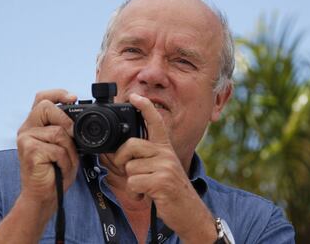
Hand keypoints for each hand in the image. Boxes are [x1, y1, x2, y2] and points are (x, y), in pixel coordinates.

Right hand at [17, 89, 79, 210]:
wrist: (44, 195)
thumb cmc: (55, 170)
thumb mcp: (65, 145)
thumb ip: (67, 129)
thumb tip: (78, 117)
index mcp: (35, 124)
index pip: (42, 98)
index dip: (57, 93)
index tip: (73, 98)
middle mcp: (27, 128)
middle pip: (46, 107)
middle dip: (65, 120)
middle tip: (72, 136)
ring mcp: (25, 138)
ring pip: (58, 131)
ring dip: (69, 150)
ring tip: (64, 161)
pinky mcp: (29, 150)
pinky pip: (57, 148)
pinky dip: (65, 160)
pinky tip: (58, 167)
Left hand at [114, 93, 216, 241]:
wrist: (189, 213)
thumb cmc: (170, 190)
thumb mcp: (161, 169)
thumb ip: (146, 158)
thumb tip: (120, 154)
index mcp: (165, 148)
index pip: (155, 122)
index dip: (145, 107)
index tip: (134, 97)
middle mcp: (166, 153)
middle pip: (131, 145)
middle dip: (121, 160)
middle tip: (127, 171)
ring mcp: (165, 166)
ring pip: (130, 168)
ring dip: (132, 183)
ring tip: (145, 188)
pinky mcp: (162, 181)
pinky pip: (133, 183)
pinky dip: (135, 193)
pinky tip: (146, 196)